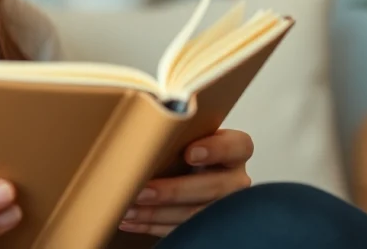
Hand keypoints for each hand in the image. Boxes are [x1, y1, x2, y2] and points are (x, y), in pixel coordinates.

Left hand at [119, 129, 253, 236]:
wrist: (184, 172)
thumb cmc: (182, 150)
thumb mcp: (184, 139)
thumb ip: (175, 136)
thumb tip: (138, 135)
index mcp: (233, 151)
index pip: (238, 146)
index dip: (216, 149)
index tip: (190, 153)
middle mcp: (234, 178)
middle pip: (213, 187)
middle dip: (173, 191)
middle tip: (142, 191)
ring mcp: (225, 205)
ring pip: (196, 215)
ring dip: (157, 214)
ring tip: (128, 209)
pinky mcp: (209, 226)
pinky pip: (182, 230)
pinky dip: (152, 226)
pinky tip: (130, 221)